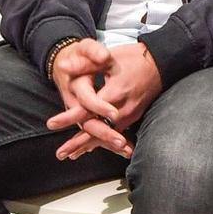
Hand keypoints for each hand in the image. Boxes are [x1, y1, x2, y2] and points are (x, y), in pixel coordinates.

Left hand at [48, 41, 162, 161]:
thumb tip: (63, 67)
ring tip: (71, 156)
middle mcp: (122, 109)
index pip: (87, 109)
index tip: (51, 124)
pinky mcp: (134, 117)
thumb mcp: (107, 57)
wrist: (161, 63)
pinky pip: (116, 133)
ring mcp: (130, 115)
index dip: (68, 118)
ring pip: (106, 135)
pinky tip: (91, 149)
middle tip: (60, 154)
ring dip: (88, 146)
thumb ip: (84, 65)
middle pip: (96, 130)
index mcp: (114, 92)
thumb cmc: (133, 58)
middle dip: (78, 143)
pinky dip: (103, 142)